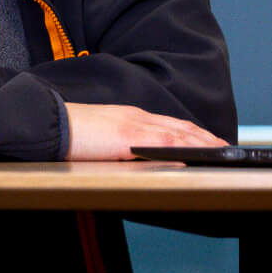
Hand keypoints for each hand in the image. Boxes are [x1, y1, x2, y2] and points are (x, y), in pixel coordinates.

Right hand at [64, 101, 225, 159]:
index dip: (192, 132)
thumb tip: (136, 155)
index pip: (169, 125)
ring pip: (176, 133)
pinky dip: (180, 147)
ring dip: (200, 142)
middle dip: (204, 137)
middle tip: (225, 146)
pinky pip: (160, 142)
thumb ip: (121, 144)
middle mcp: (136, 117)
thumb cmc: (67, 133)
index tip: (209, 140)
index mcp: (129, 118)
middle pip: (179, 126)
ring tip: (219, 150)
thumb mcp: (101, 137)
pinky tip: (194, 155)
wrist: (46, 123)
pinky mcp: (125, 136)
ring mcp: (132, 125)